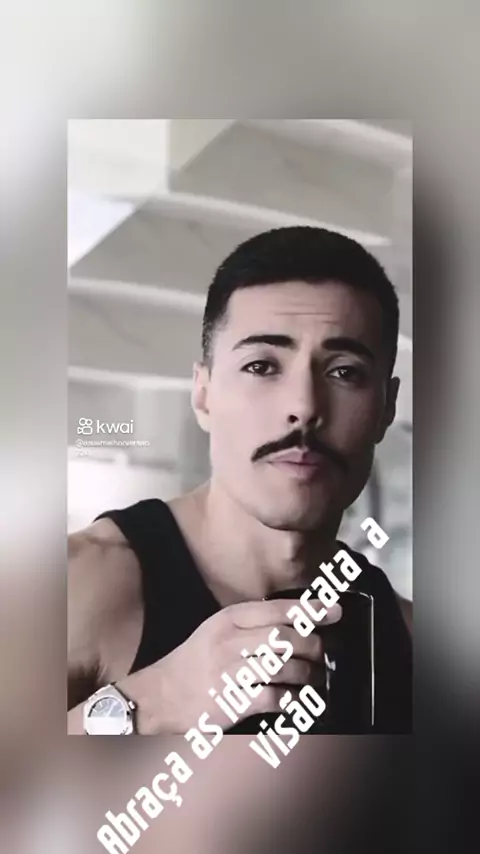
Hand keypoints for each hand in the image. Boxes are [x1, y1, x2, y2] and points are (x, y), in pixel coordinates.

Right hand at [145, 598, 341, 732]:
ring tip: (317, 679)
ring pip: (286, 667)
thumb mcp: (217, 631)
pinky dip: (293, 699)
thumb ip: (252, 624)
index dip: (311, 610)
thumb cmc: (194, 662)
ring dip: (309, 674)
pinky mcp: (234, 702)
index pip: (278, 609)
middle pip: (286, 637)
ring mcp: (231, 672)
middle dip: (314, 646)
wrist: (160, 695)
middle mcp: (231, 642)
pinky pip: (276, 697)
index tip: (335, 611)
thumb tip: (297, 621)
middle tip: (324, 654)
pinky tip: (297, 700)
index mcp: (229, 620)